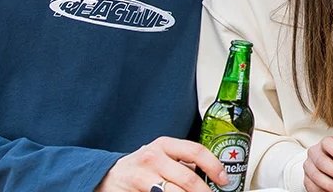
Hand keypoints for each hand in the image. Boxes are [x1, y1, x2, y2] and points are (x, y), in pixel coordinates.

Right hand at [95, 136, 227, 191]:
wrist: (109, 176)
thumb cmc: (142, 166)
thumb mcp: (162, 156)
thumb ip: (182, 162)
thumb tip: (212, 176)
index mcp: (165, 144)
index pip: (196, 151)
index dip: (214, 167)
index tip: (224, 180)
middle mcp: (153, 157)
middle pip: (187, 178)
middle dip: (204, 191)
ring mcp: (141, 176)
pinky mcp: (133, 191)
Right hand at [304, 136, 332, 191]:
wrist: (326, 163)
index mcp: (327, 143)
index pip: (328, 143)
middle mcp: (315, 152)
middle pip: (322, 161)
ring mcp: (309, 166)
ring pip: (315, 175)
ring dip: (330, 184)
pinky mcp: (306, 179)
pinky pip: (311, 186)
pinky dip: (322, 191)